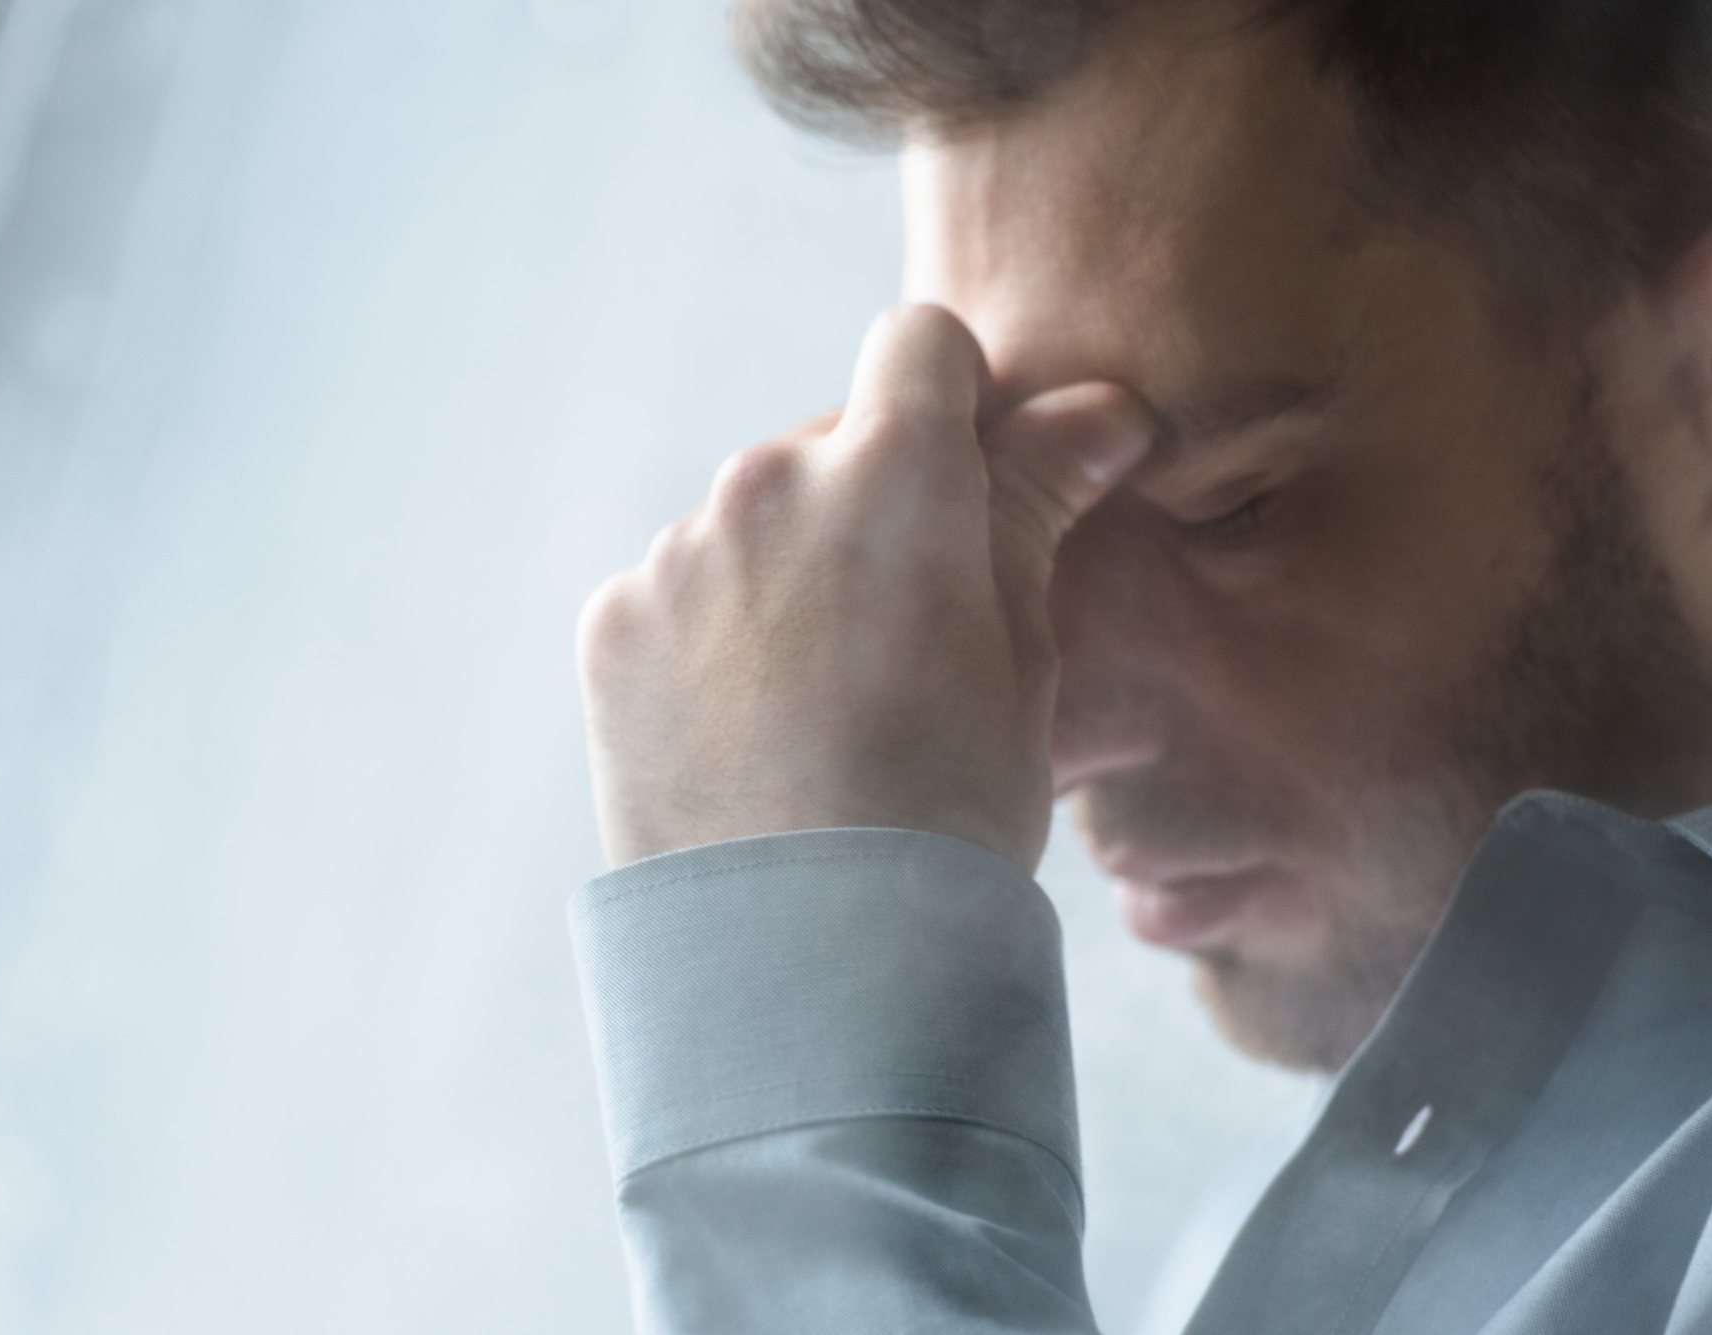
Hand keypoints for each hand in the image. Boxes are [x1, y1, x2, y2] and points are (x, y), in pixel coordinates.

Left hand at [577, 304, 1152, 871]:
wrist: (808, 955)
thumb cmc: (949, 808)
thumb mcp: (1025, 654)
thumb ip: (1038, 505)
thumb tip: (1100, 410)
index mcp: (892, 474)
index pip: (918, 344)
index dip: (952, 399)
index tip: (970, 477)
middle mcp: (767, 480)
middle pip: (829, 441)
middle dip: (870, 503)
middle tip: (905, 635)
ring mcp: (676, 553)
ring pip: (750, 520)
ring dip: (788, 569)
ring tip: (822, 703)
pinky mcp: (611, 622)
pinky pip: (677, 588)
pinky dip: (713, 632)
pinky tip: (748, 727)